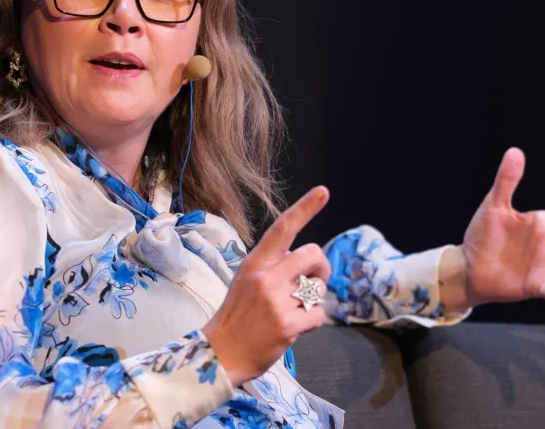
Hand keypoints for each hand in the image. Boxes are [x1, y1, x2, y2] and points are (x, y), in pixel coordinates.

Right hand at [202, 186, 331, 386]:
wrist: (219, 353)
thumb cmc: (237, 315)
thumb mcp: (247, 280)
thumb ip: (274, 266)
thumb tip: (307, 259)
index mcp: (256, 262)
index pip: (283, 228)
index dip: (306, 207)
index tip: (324, 191)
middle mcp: (266, 276)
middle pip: (314, 255)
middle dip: (322, 268)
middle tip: (313, 283)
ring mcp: (276, 301)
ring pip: (319, 289)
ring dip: (314, 301)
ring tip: (292, 311)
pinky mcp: (287, 325)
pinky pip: (318, 316)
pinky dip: (312, 324)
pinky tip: (294, 328)